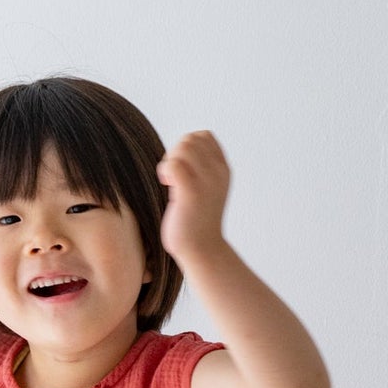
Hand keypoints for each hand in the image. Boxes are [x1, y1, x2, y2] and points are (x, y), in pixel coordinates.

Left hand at [156, 131, 229, 261]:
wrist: (203, 251)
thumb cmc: (197, 223)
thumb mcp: (206, 189)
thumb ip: (199, 169)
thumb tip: (180, 150)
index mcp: (223, 170)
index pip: (204, 136)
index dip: (187, 146)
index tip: (183, 168)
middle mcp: (218, 172)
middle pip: (191, 139)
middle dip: (176, 152)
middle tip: (173, 177)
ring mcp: (206, 181)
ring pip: (183, 147)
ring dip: (170, 161)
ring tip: (171, 182)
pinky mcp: (191, 193)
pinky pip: (174, 164)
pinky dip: (165, 171)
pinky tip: (167, 186)